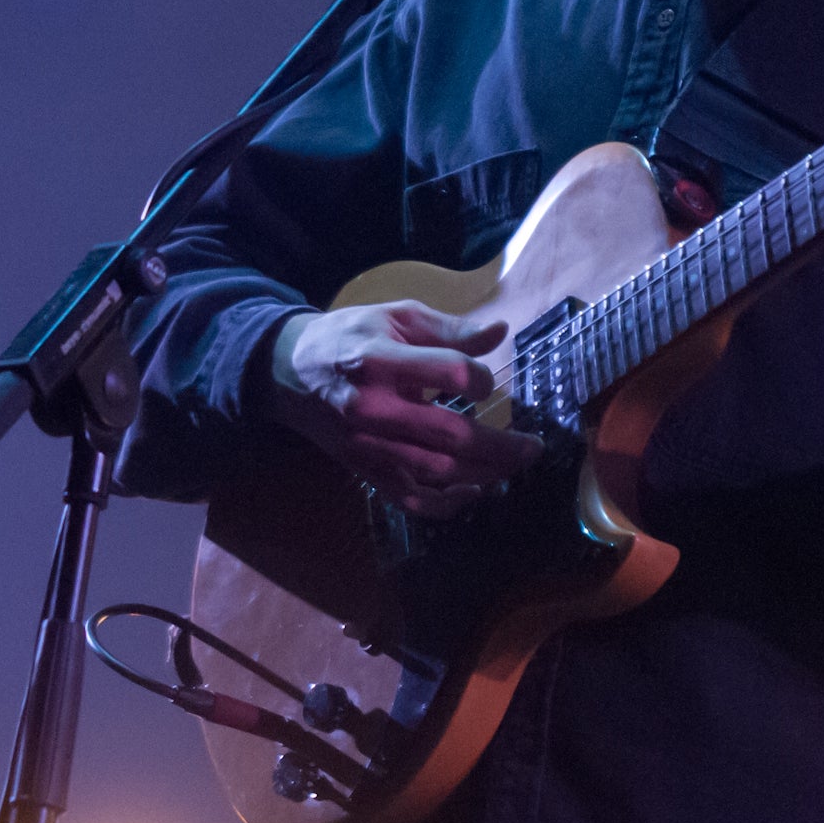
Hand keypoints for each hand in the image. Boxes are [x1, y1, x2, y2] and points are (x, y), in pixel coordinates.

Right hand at [271, 301, 542, 515]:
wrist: (289, 370)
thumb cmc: (351, 337)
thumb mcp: (397, 317)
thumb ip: (450, 328)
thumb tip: (500, 332)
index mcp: (381, 360)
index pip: (450, 373)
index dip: (480, 378)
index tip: (486, 381)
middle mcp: (373, 407)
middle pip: (450, 435)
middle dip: (501, 445)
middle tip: (533, 446)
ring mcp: (367, 445)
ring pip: (436, 471)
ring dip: (484, 474)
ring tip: (515, 464)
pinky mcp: (364, 469)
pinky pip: (408, 498)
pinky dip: (445, 505)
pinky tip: (474, 493)